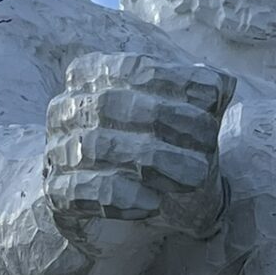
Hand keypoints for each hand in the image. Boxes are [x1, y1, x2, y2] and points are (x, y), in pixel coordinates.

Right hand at [44, 53, 232, 239]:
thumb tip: (219, 84)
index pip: (128, 68)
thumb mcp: (196, 121)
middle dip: (161, 121)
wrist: (151, 207)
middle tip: (208, 146)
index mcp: (94, 75)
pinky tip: (152, 203)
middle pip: (107, 104)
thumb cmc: (171, 151)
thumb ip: (207, 98)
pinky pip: (75, 191)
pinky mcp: (57, 194)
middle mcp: (67, 109)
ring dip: (147, 161)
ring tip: (190, 178)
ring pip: (92, 147)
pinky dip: (116, 196)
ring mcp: (56, 150)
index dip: (170, 83)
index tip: (211, 106)